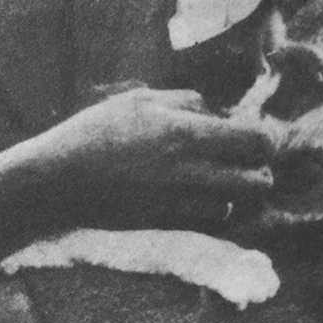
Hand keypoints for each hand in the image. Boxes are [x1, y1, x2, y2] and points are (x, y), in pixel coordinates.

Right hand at [0, 88, 274, 271]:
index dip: (265, 138)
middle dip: (257, 168)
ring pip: (236, 203)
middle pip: (257, 181)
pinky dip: (212, 206)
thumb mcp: (138, 100)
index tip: (256, 133)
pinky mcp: (168, 222)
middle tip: (241, 156)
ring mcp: (180, 203)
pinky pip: (210, 218)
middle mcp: (191, 174)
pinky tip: (194, 191)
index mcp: (186, 135)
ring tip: (216, 173)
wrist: (58, 182)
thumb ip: (185, 102)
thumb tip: (216, 111)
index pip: (254, 142)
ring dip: (235, 190)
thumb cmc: (94, 131)